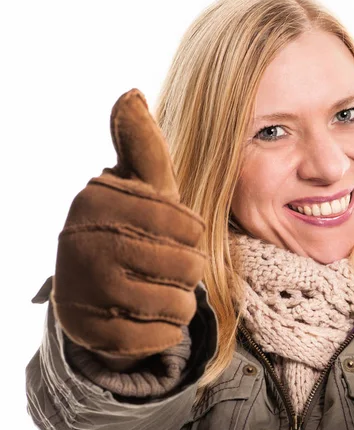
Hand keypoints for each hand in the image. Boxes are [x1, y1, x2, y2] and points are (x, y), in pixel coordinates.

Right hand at [51, 88, 206, 357]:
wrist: (90, 289)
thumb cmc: (131, 228)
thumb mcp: (140, 186)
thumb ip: (142, 145)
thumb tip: (132, 92)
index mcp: (99, 199)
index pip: (188, 224)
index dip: (193, 234)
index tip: (177, 235)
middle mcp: (84, 241)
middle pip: (186, 266)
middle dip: (188, 270)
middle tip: (166, 266)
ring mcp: (85, 289)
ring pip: (177, 304)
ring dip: (180, 302)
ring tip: (159, 291)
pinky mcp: (91, 333)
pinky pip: (160, 337)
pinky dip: (165, 331)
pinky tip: (146, 317)